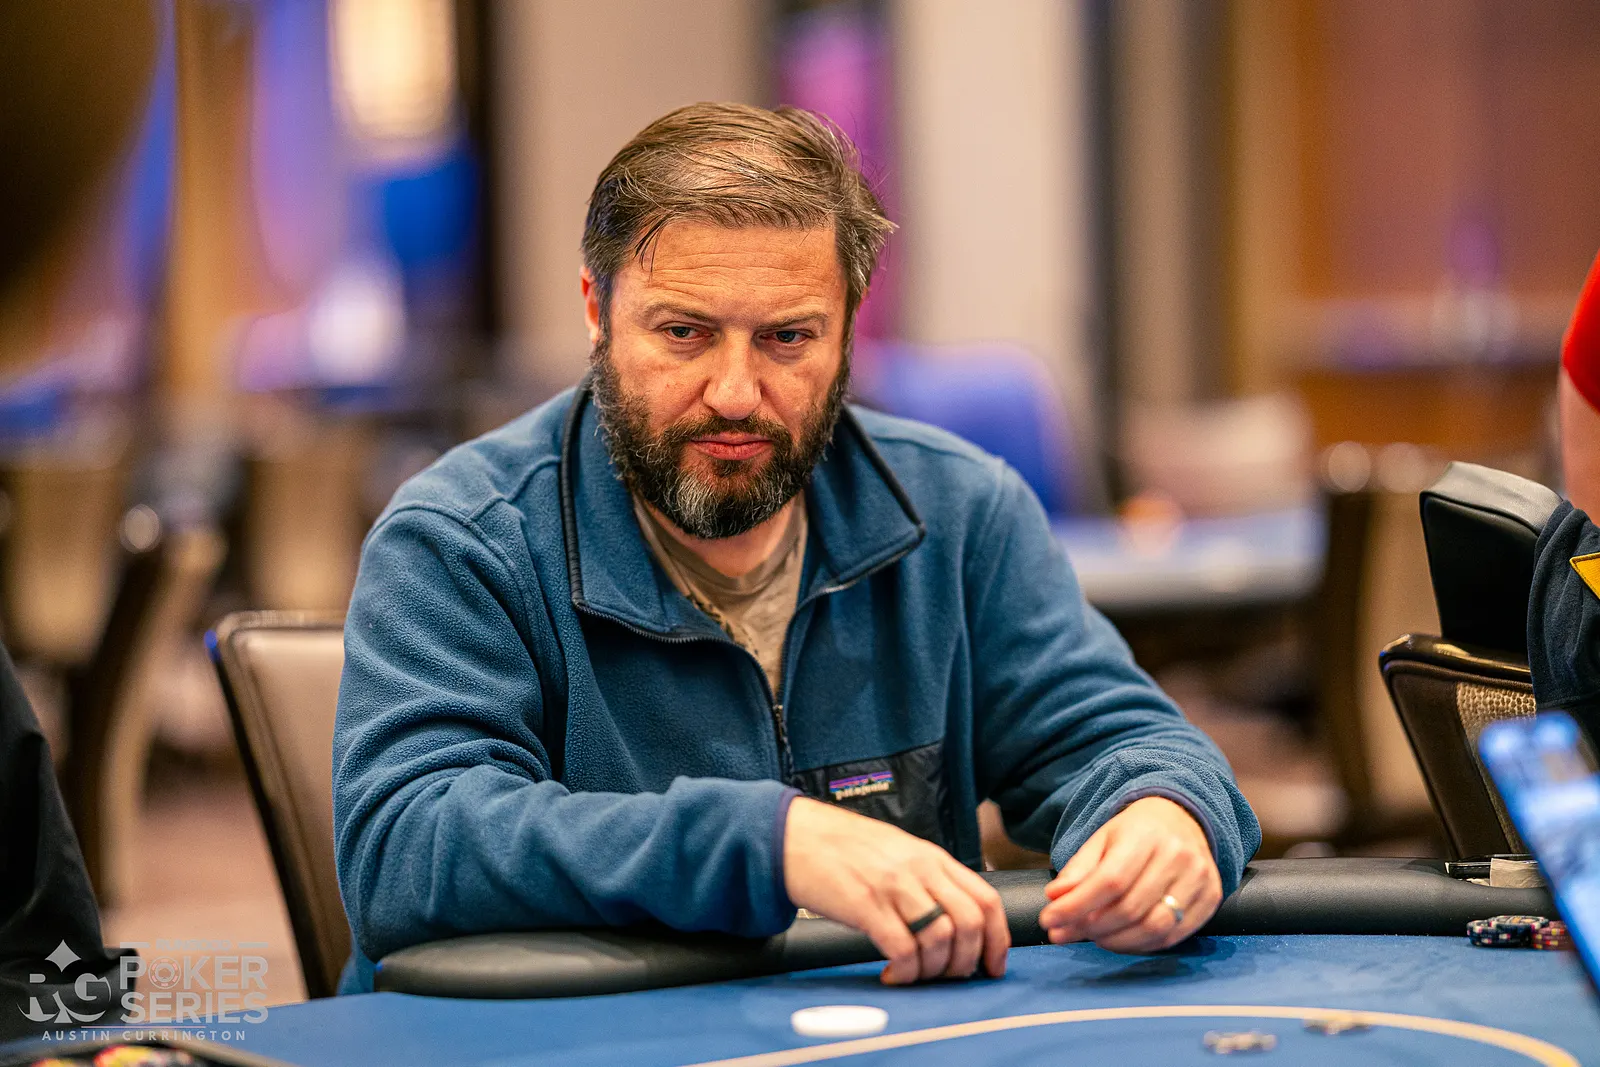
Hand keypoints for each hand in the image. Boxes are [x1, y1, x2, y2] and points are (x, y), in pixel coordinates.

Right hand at [783, 796, 1009, 983]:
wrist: (796, 836)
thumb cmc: (844, 849)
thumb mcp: (898, 853)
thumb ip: (928, 879)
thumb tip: (957, 921)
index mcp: (932, 857)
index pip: (986, 899)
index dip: (998, 940)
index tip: (992, 966)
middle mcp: (919, 869)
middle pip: (970, 924)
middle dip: (967, 962)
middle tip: (948, 977)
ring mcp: (893, 885)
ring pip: (940, 939)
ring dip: (933, 970)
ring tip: (915, 976)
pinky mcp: (866, 905)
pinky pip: (903, 949)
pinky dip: (905, 973)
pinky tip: (892, 976)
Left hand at [1037, 796, 1220, 953]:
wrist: (1184, 818)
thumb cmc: (1136, 833)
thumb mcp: (1101, 840)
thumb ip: (1078, 870)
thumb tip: (1055, 899)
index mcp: (1146, 835)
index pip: (1109, 880)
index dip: (1076, 906)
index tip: (1049, 920)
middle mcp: (1178, 856)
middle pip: (1129, 908)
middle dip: (1089, 928)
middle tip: (1063, 934)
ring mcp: (1199, 878)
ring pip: (1153, 927)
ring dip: (1115, 941)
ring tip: (1091, 937)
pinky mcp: (1210, 899)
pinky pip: (1172, 936)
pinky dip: (1140, 945)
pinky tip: (1119, 940)